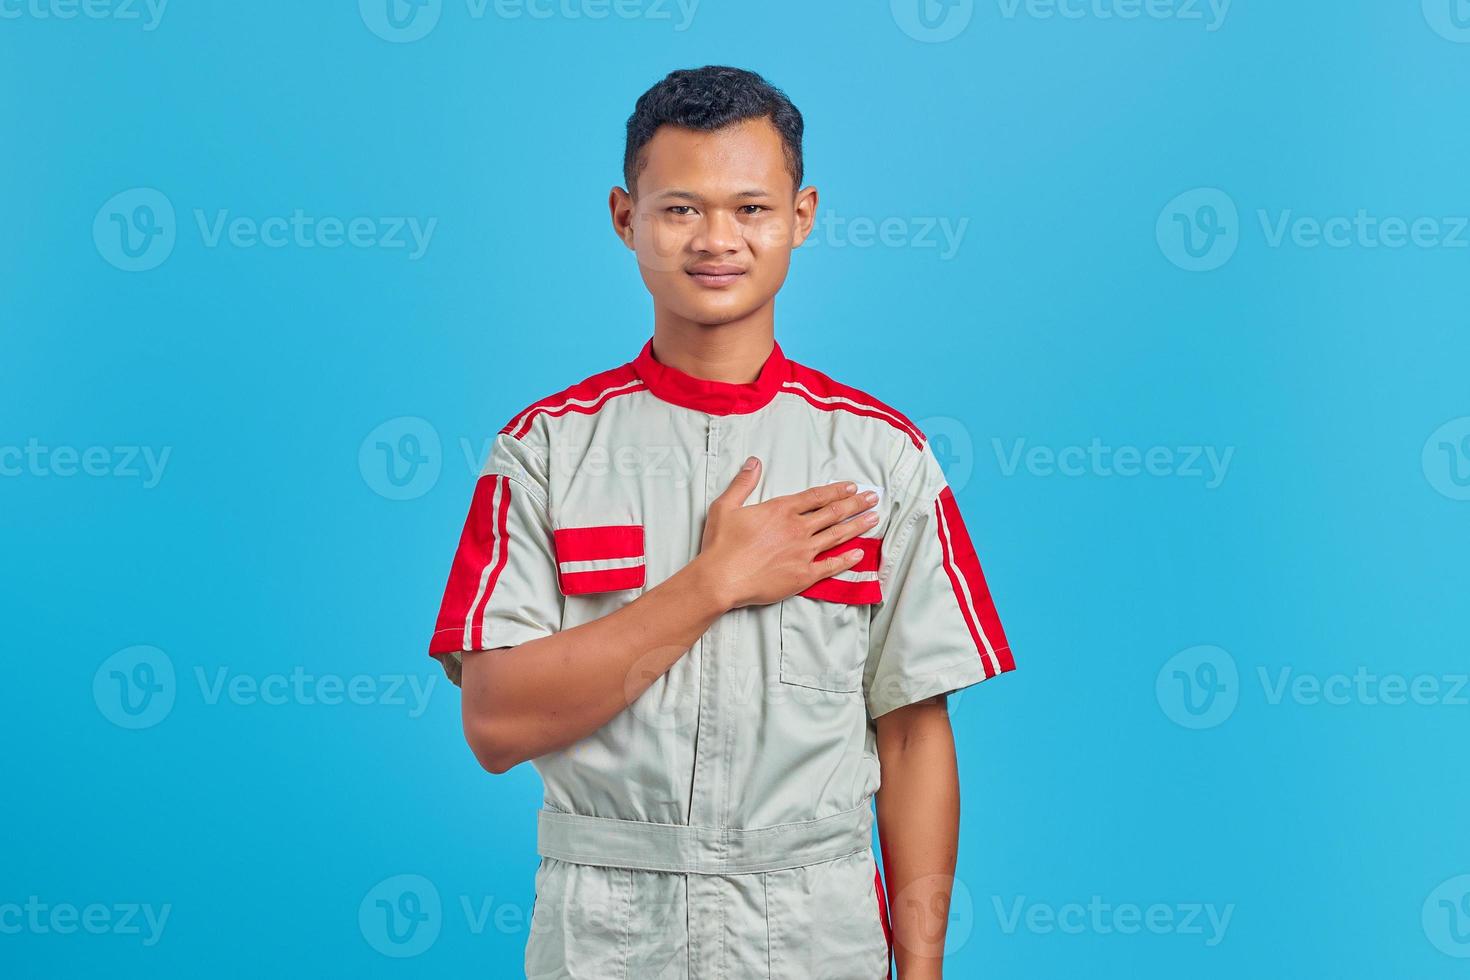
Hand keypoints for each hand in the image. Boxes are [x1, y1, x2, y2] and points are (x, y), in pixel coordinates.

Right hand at [697, 456, 878, 609]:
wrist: (721, 578)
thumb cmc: (721, 544)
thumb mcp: (725, 506)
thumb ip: (743, 483)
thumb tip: (754, 462)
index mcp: (781, 510)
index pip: (816, 496)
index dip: (836, 490)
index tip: (852, 486)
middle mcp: (797, 528)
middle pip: (833, 512)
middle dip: (856, 503)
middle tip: (873, 498)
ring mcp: (803, 552)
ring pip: (837, 535)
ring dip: (857, 525)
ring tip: (874, 518)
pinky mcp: (804, 575)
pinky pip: (831, 565)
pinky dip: (847, 559)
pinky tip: (860, 553)